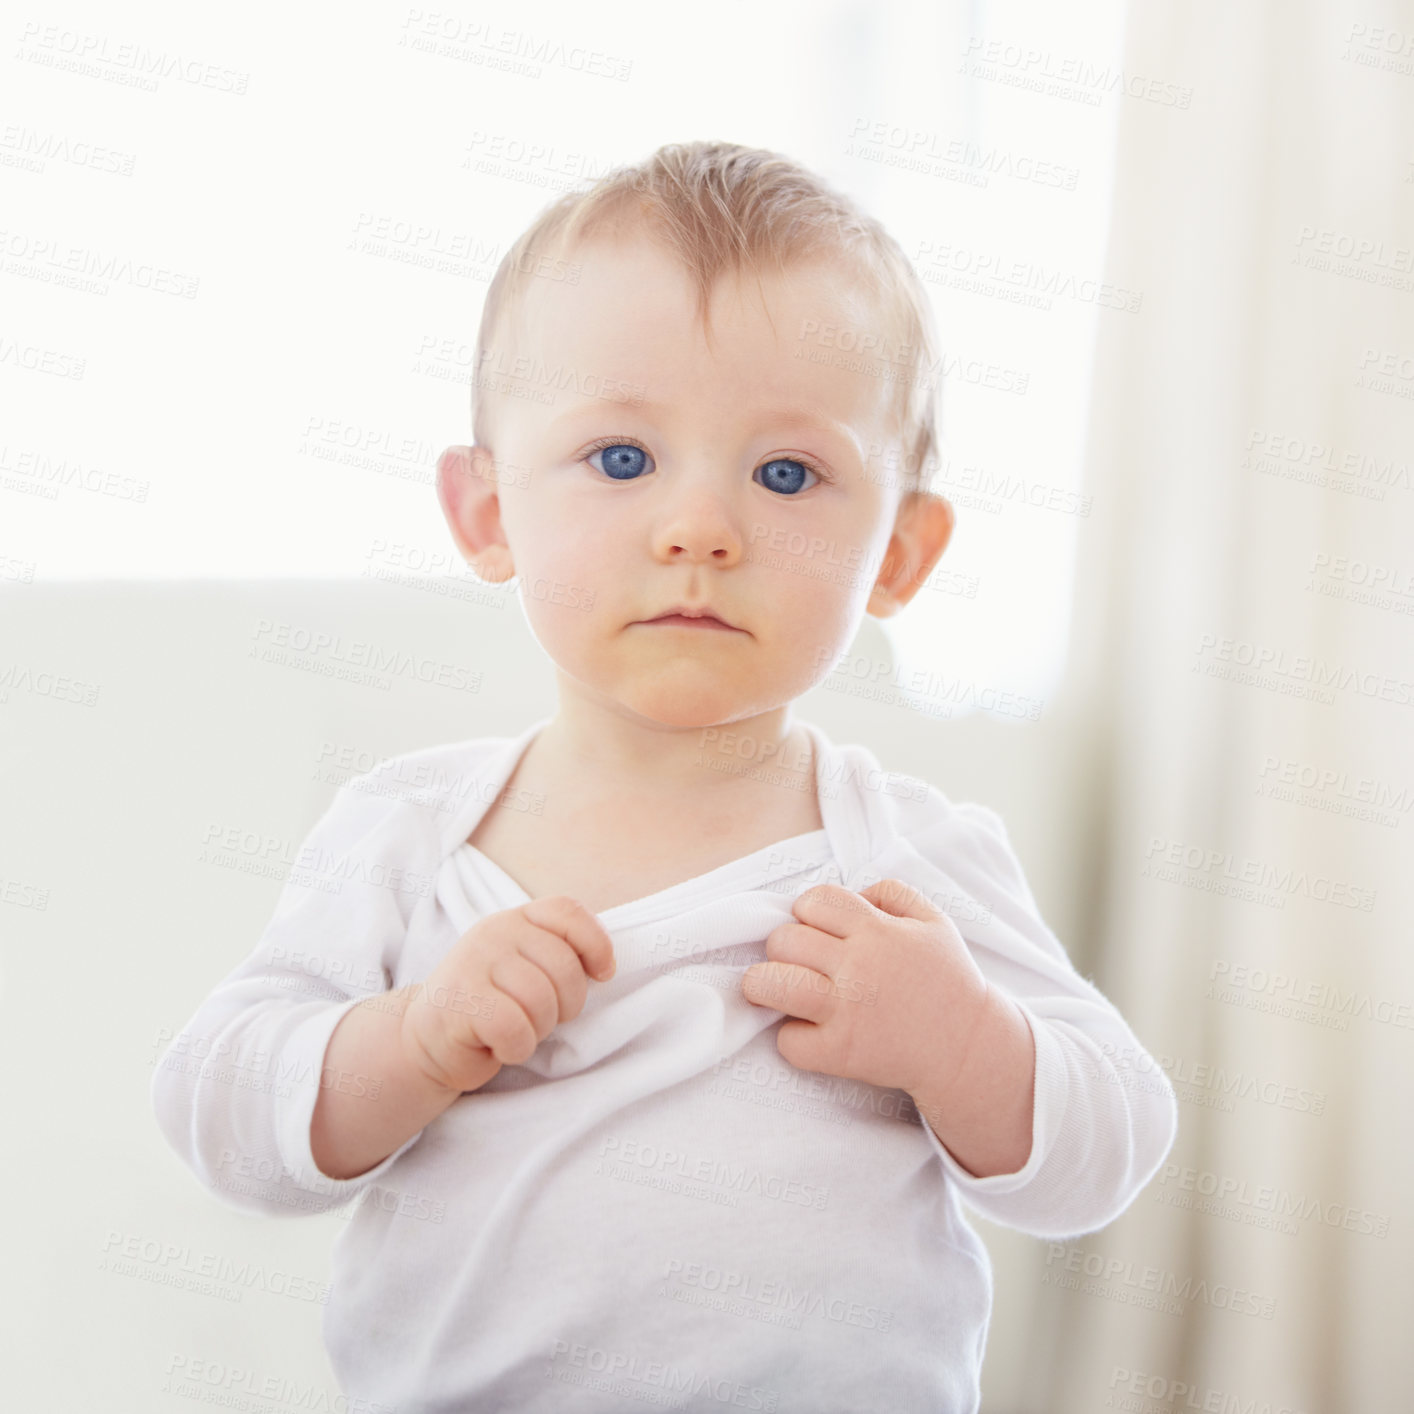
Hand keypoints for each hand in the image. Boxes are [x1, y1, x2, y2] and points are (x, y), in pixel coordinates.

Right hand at [400, 896, 615, 1093]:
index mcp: (516, 920)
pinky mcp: (462, 1001)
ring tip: (517, 1031)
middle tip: (541, 1018)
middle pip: (564, 967)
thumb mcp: (526, 968)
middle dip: (566, 1005)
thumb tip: (605, 965)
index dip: (596, 943)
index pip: (567, 911)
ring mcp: (474, 963)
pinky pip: (516, 1028)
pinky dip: (516, 1048)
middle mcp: (494, 933)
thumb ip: (558, 955)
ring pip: (542, 1000)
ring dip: (539, 1029)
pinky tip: (499, 1046)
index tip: (602, 974)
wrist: (426, 1040)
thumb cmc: (491, 1007)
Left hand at [740, 878, 988, 1096]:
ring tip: (770, 988)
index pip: (815, 900)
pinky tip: (806, 1032)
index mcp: (878, 931)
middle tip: (796, 961)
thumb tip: (851, 893)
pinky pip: (789, 1040)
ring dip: (762, 984)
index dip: (807, 910)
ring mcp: (848, 1011)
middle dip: (783, 946)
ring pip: (772, 984)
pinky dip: (790, 1038)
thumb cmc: (947, 981)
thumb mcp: (933, 921)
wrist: (968, 1048)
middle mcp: (859, 966)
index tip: (814, 928)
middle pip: (784, 940)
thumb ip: (891, 893)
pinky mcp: (843, 1053)